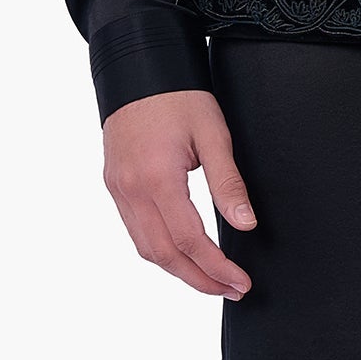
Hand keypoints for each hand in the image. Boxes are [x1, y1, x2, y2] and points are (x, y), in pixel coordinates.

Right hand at [101, 88, 256, 298]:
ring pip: (145, 248)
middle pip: (164, 255)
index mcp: (157, 178)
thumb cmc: (178, 97)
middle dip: (199, 280)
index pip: (189, 240)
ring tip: (211, 279)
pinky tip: (181, 254)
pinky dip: (159, 250)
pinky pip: (135, 231)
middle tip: (231, 290)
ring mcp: (118, 189)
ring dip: (178, 270)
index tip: (240, 282)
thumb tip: (246, 224)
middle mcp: (131, 190)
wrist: (138, 70)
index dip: (216, 268)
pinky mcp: (114, 185)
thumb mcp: (213, 134)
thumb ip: (228, 183)